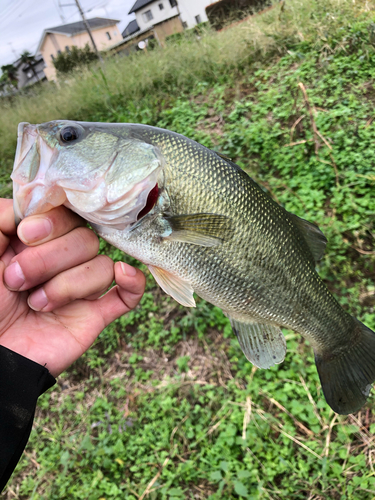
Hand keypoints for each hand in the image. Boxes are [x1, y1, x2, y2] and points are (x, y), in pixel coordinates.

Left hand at [0, 199, 144, 376]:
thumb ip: (4, 215)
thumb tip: (37, 204)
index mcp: (39, 242)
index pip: (67, 215)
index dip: (53, 222)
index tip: (26, 235)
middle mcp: (63, 261)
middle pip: (86, 239)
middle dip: (49, 260)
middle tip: (16, 280)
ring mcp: (80, 289)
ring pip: (102, 266)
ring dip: (67, 285)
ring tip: (36, 304)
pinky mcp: (94, 316)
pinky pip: (128, 296)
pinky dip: (132, 283)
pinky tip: (123, 275)